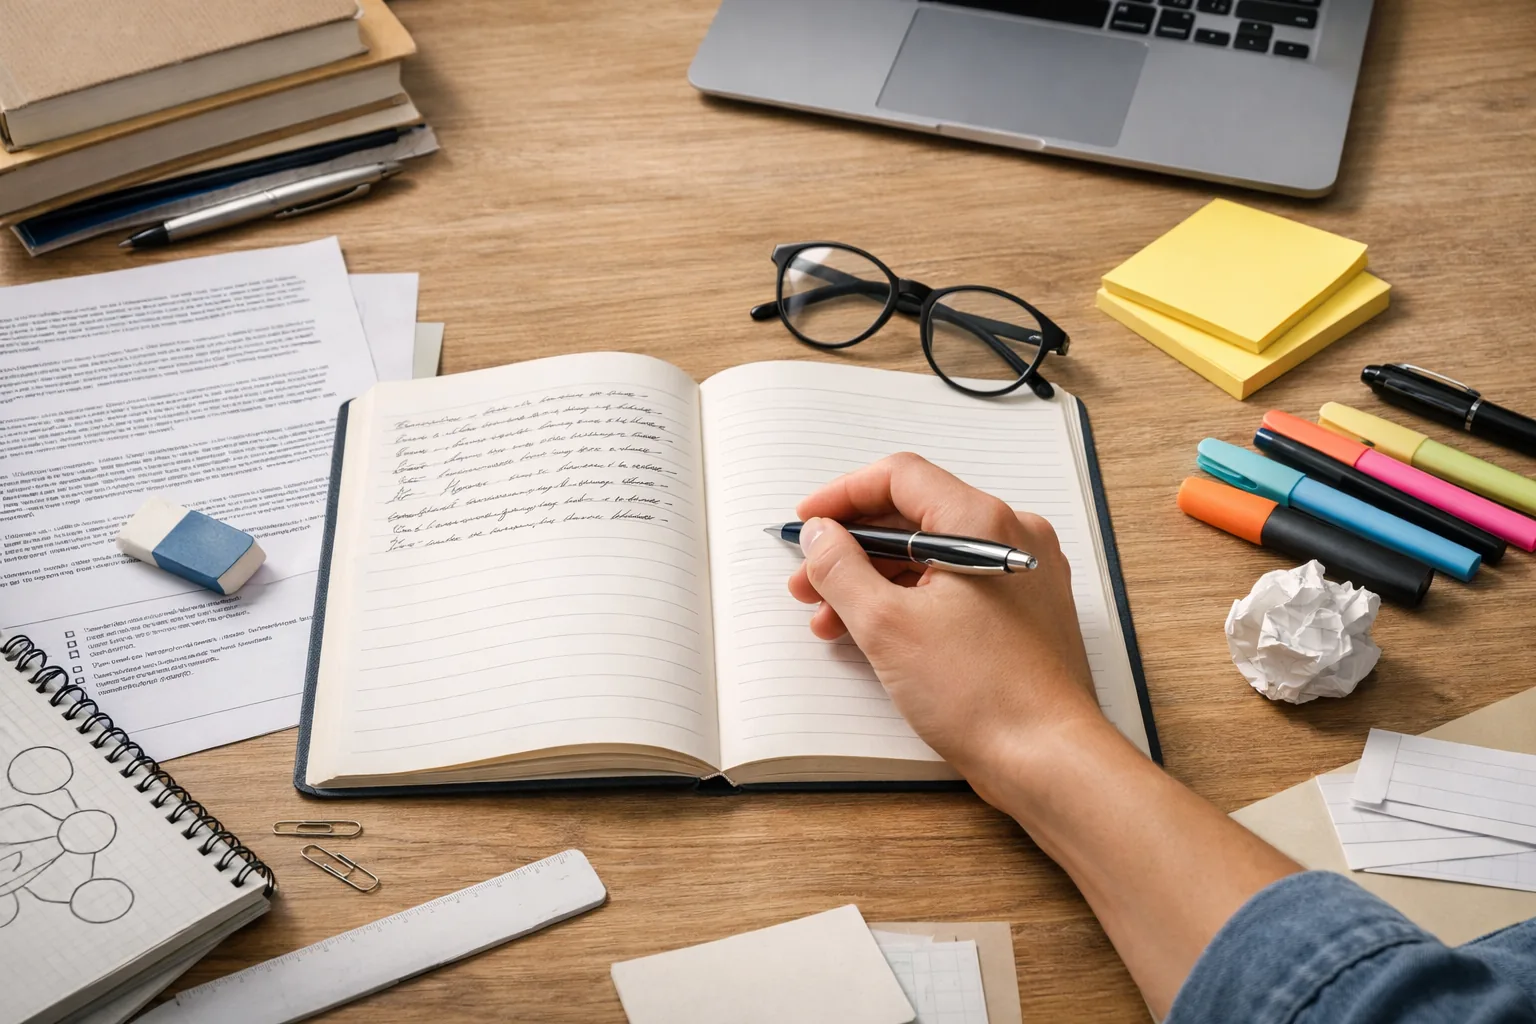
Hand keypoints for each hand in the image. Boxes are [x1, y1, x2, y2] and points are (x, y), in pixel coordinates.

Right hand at [787, 453, 1106, 788]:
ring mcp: (1019, 576)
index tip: (808, 522)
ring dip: (874, 581)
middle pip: (914, 517)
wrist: (1047, 758)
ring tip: (829, 619)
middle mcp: (1010, 537)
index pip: (900, 478)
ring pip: (931, 557)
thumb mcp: (886, 626)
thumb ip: (840, 569)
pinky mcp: (1020, 613)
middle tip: (807, 579)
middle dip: (851, 548)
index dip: (843, 496)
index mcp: (982, 523)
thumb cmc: (983, 694)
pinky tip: (872, 633)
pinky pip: (953, 588)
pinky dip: (909, 602)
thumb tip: (820, 536)